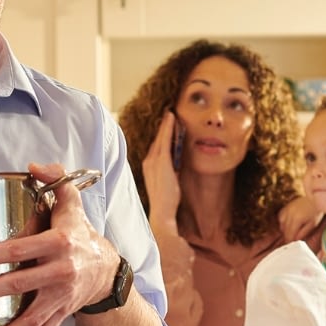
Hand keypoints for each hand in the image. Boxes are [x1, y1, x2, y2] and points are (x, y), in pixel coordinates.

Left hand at [0, 162, 119, 325]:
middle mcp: (61, 272)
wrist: (108, 271)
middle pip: (20, 284)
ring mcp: (62, 297)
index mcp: (58, 243)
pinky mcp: (62, 315)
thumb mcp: (71, 203)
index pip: (20, 249)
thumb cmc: (80, 234)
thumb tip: (33, 167)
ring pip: (31, 319)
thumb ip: (55, 179)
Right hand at [139, 111, 182, 236]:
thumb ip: (170, 171)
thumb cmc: (167, 199)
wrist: (162, 211)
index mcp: (149, 166)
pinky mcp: (161, 161)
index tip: (167, 125)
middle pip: (157, 139)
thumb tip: (177, 164)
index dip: (161, 135)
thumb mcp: (168, 181)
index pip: (156, 146)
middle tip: (169, 114)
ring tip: (171, 114)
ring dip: (166, 125)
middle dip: (163, 127)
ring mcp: (153, 161)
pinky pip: (165, 140)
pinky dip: (168, 128)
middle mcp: (148, 161)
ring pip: (160, 138)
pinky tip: (172, 119)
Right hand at [277, 195, 323, 242]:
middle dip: (287, 237)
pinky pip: (281, 217)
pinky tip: (287, 225)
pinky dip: (282, 222)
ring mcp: (287, 209)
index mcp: (297, 219)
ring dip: (284, 230)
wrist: (314, 199)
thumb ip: (303, 232)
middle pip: (285, 230)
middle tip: (290, 242)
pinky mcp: (286, 206)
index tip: (291, 246)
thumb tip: (296, 239)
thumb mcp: (312, 224)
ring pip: (281, 224)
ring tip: (290, 234)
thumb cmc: (316, 212)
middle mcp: (289, 214)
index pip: (290, 234)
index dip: (290, 241)